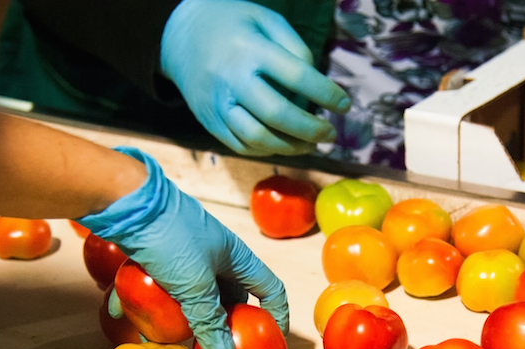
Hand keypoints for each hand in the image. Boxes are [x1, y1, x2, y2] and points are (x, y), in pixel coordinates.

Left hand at [80, 147, 288, 348]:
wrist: (127, 201)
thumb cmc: (171, 238)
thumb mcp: (194, 285)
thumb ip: (209, 322)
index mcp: (237, 259)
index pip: (270, 289)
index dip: (276, 315)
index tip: (270, 341)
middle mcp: (216, 256)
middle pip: (227, 298)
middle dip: (217, 325)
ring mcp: (186, 254)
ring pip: (189, 295)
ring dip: (177, 318)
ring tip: (162, 338)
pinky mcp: (158, 254)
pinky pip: (158, 285)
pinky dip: (144, 300)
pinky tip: (125, 314)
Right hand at [160, 0, 350, 155]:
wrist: (180, 35)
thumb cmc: (233, 26)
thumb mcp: (266, 20)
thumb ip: (295, 48)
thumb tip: (316, 87)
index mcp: (250, 49)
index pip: (296, 76)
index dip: (325, 94)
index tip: (344, 105)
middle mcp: (232, 79)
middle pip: (277, 115)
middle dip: (310, 129)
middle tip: (330, 132)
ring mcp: (217, 104)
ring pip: (258, 138)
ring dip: (290, 147)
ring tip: (311, 144)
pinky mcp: (209, 122)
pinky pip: (242, 146)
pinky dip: (268, 151)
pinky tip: (285, 144)